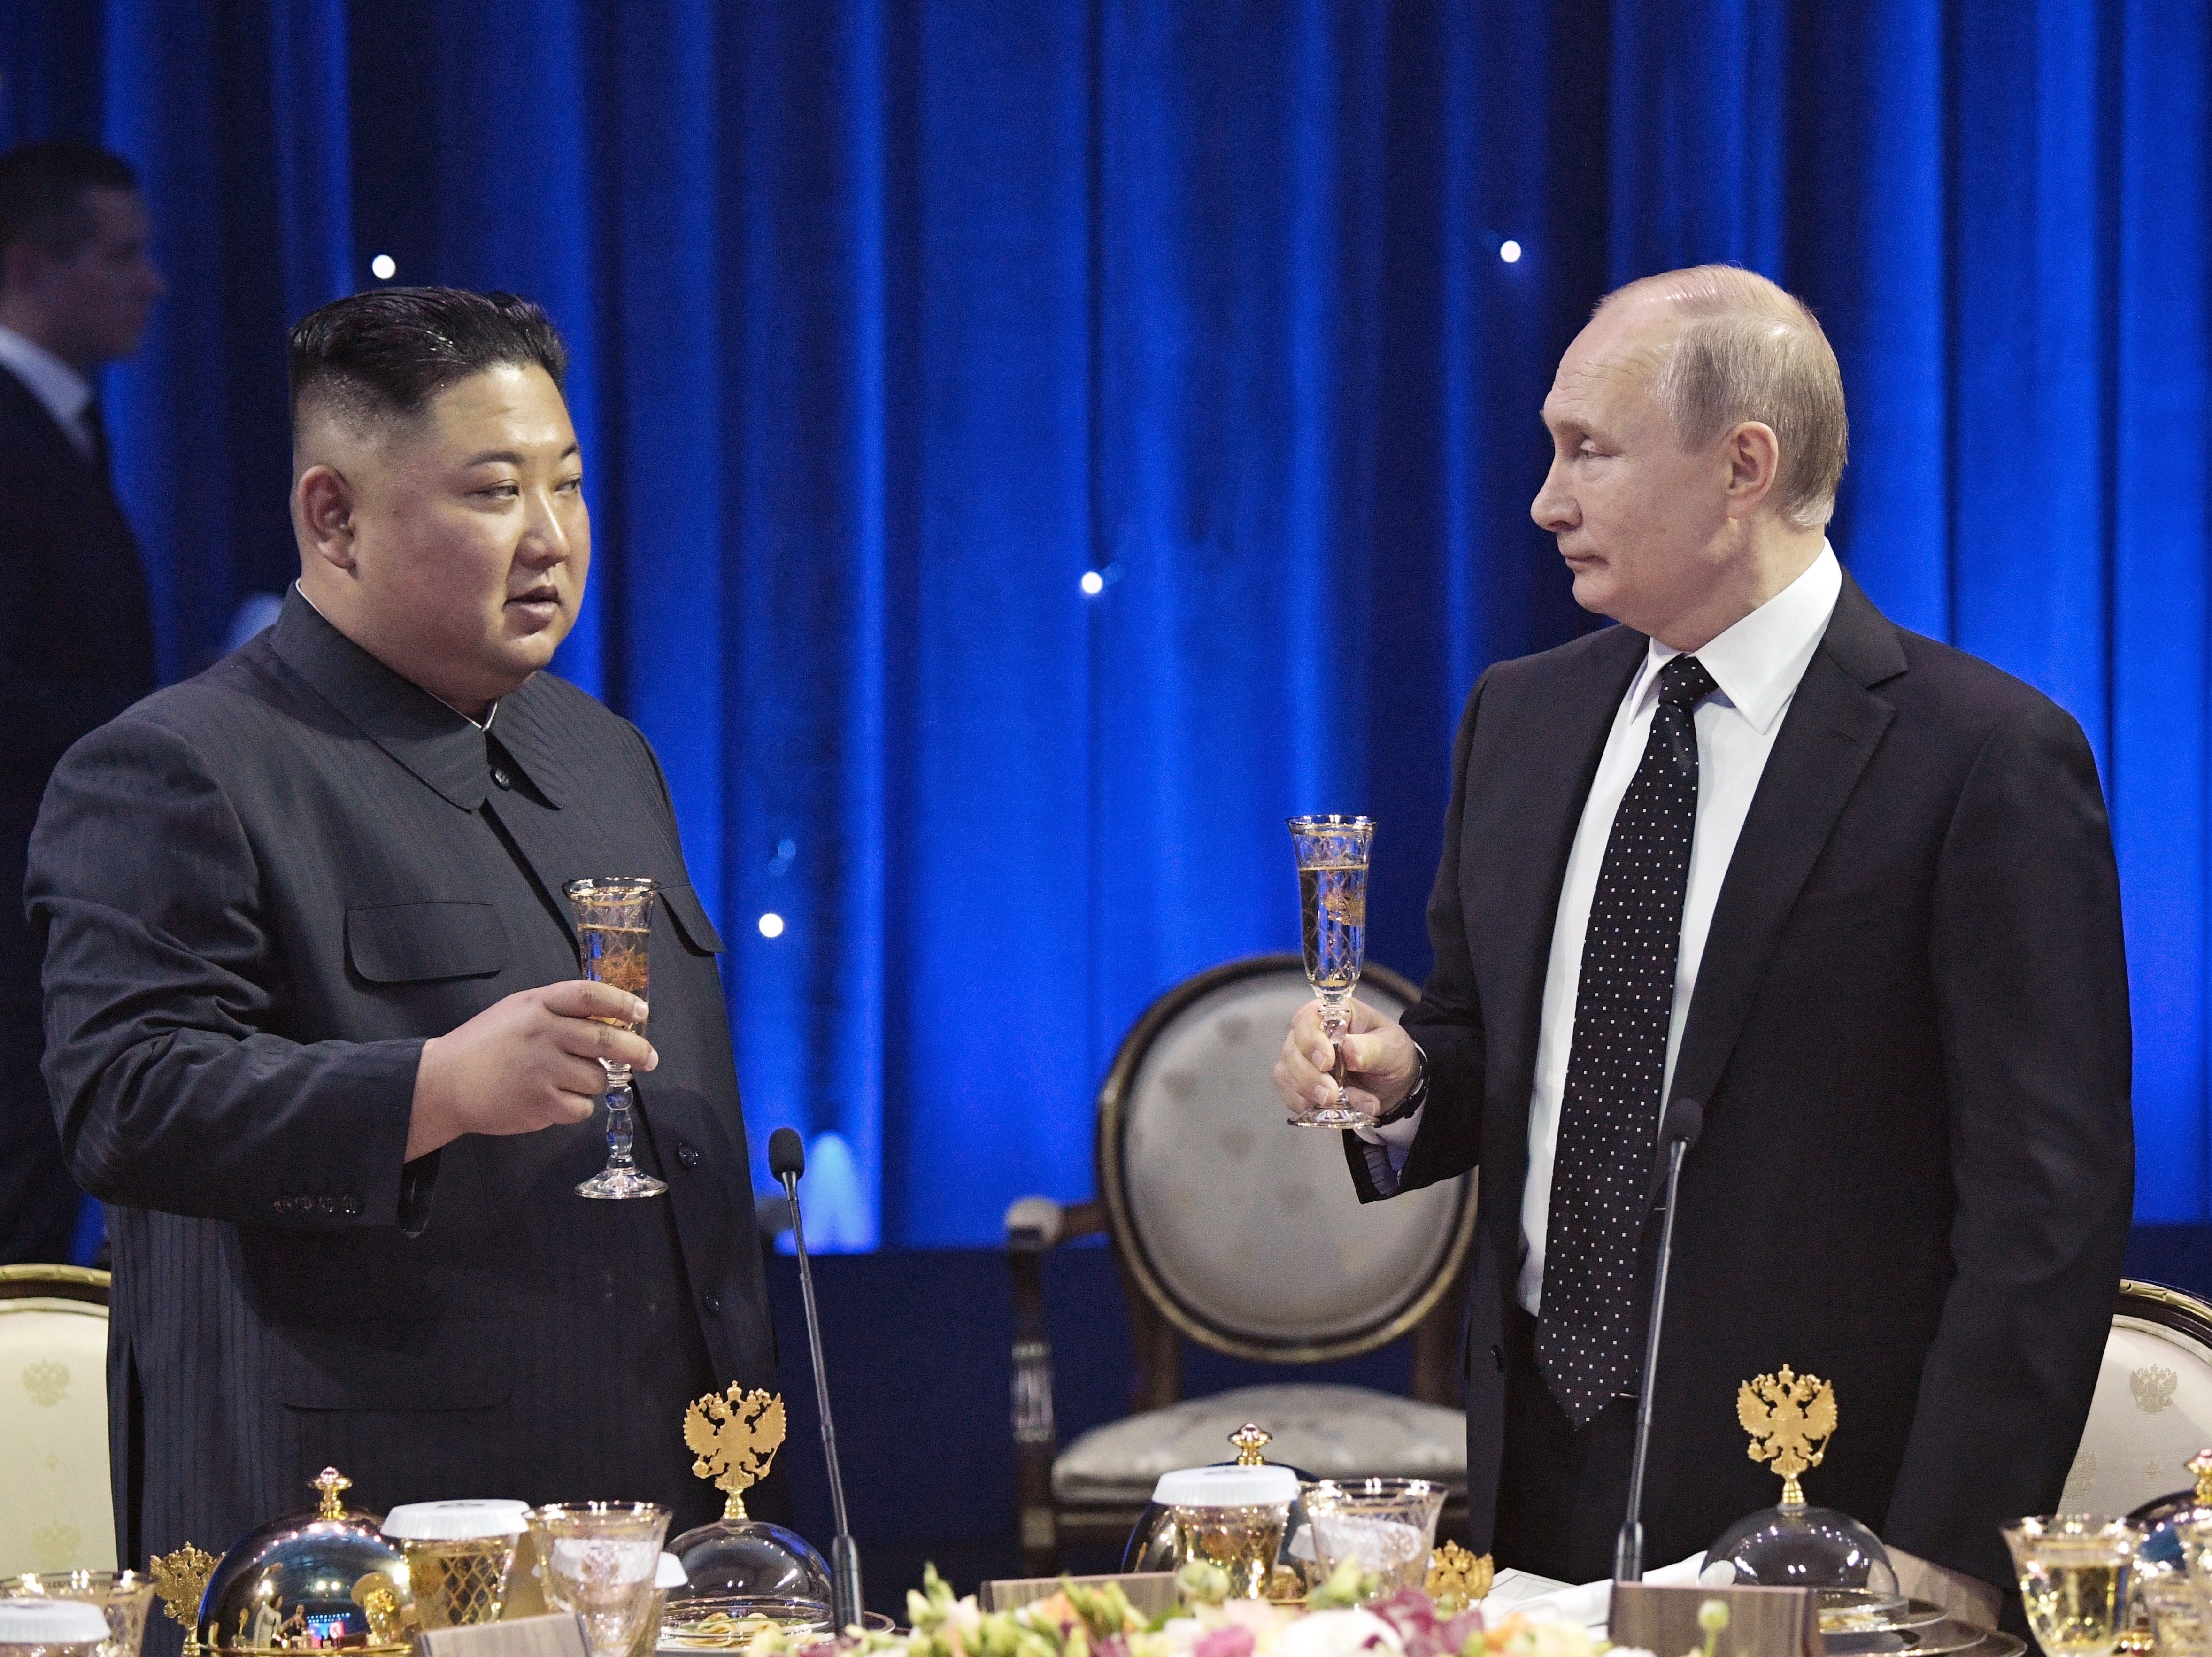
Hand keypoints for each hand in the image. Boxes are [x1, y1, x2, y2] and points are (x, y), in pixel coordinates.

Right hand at [407, 981, 656, 1159]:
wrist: (444, 1083)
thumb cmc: (487, 1044)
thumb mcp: (519, 1011)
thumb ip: (560, 1011)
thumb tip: (612, 1019)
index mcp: (538, 1005)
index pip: (590, 996)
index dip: (622, 1003)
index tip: (642, 1013)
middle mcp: (543, 1033)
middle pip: (605, 1040)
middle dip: (637, 1051)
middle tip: (650, 1058)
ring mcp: (542, 1070)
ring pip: (597, 1078)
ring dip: (592, 1081)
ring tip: (566, 1078)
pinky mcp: (540, 1103)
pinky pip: (581, 1107)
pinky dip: (576, 1106)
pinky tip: (553, 1098)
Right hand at [1272, 997, 1419, 1118]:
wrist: (1393, 1083)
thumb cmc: (1391, 1054)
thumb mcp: (1392, 1048)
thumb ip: (1371, 1049)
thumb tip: (1348, 1051)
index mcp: (1333, 1014)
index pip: (1308, 1019)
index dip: (1311, 1040)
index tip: (1326, 1062)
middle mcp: (1310, 1032)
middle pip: (1292, 1049)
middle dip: (1309, 1076)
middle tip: (1330, 1095)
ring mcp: (1301, 1057)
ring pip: (1287, 1073)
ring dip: (1309, 1093)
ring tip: (1339, 1104)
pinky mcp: (1298, 1081)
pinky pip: (1290, 1094)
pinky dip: (1306, 1105)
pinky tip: (1327, 1110)